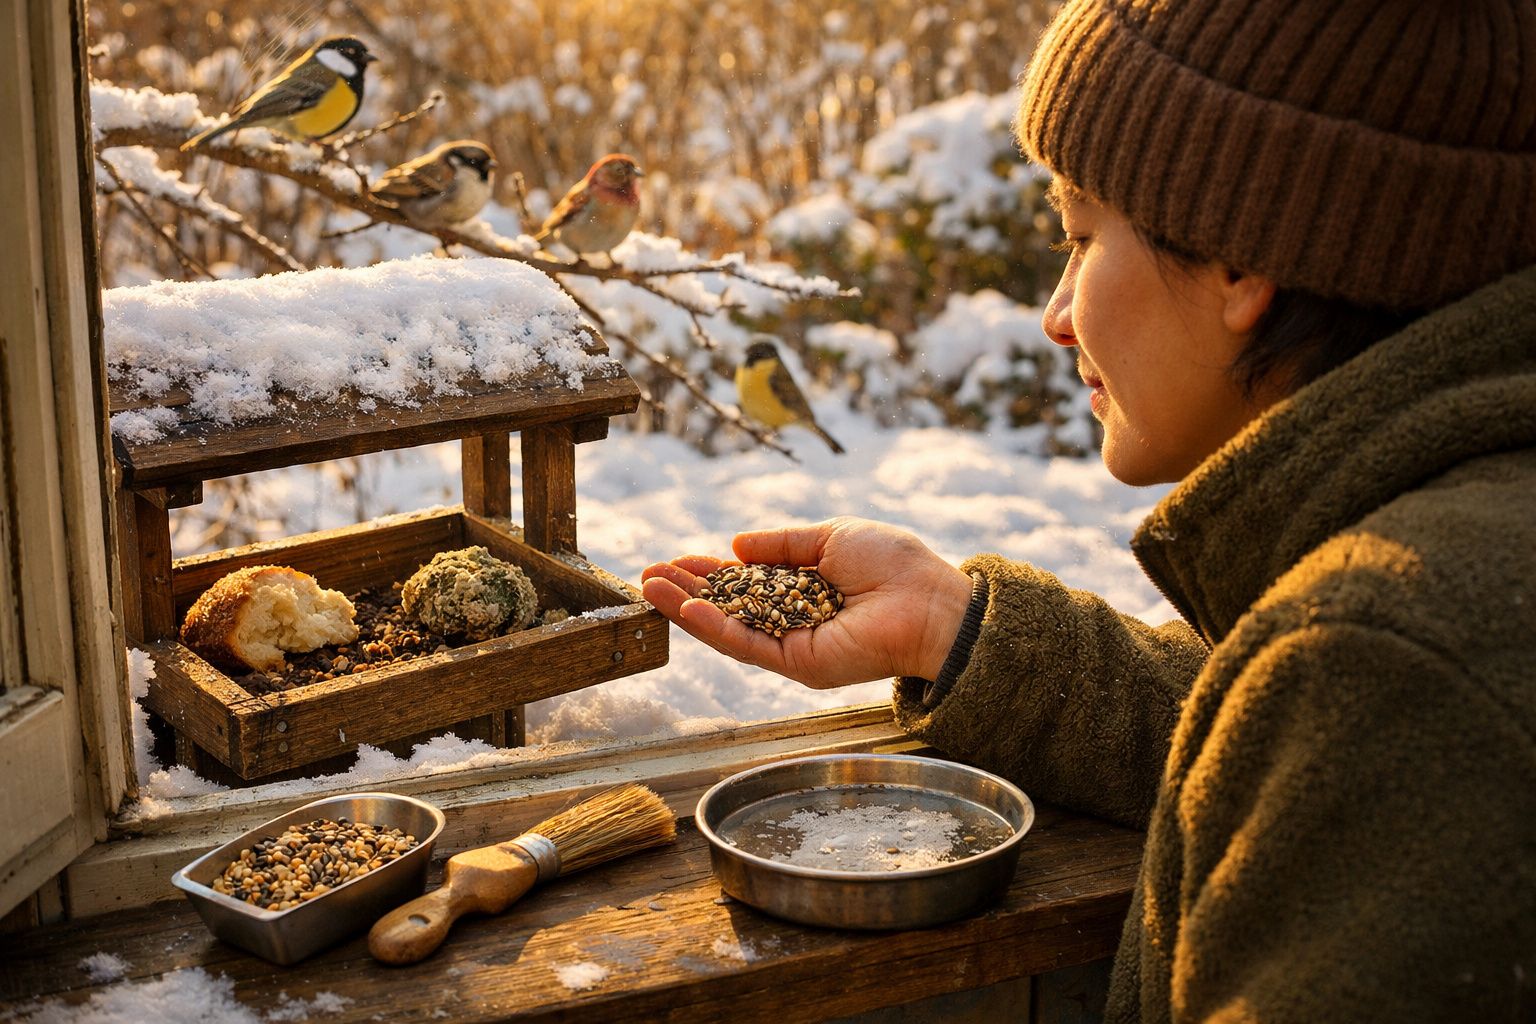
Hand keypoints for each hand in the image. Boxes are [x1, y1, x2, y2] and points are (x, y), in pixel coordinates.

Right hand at [641, 517, 973, 688]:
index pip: (744, 581)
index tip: (675, 560)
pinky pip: (748, 646)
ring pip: (728, 628)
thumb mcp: (830, 537)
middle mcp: (793, 619)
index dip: (708, 570)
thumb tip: (736, 543)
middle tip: (648, 575)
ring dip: (687, 609)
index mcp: (802, 588)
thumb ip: (782, 542)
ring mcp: (792, 644)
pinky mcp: (797, 664)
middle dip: (686, 591)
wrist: (928, 603)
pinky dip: (715, 629)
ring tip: (650, 589)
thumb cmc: (893, 565)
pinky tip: (687, 609)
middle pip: (727, 607)